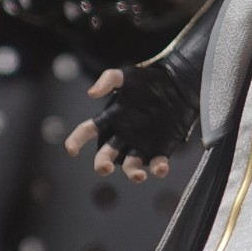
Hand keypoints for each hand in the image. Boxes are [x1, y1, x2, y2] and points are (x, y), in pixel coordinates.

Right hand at [64, 66, 187, 182]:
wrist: (180, 84)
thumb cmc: (150, 79)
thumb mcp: (128, 75)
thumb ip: (109, 79)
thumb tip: (91, 93)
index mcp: (111, 119)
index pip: (87, 131)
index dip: (76, 140)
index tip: (71, 149)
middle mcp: (122, 136)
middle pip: (106, 155)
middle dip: (102, 164)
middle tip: (104, 167)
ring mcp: (141, 144)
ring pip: (130, 166)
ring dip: (132, 173)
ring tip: (137, 175)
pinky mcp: (160, 149)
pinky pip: (157, 164)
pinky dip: (157, 169)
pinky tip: (160, 168)